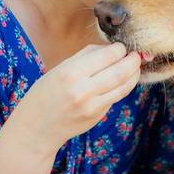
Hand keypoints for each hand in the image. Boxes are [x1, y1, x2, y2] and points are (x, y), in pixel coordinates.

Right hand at [6, 43, 140, 157]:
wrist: (36, 127)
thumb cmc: (47, 92)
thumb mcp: (60, 68)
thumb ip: (86, 55)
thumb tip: (112, 48)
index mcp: (71, 72)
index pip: (107, 55)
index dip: (119, 49)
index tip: (121, 46)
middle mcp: (82, 89)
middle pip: (120, 70)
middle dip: (133, 60)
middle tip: (137, 54)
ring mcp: (92, 105)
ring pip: (124, 85)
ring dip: (135, 73)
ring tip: (136, 66)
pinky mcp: (97, 116)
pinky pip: (117, 97)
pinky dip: (125, 86)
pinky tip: (126, 79)